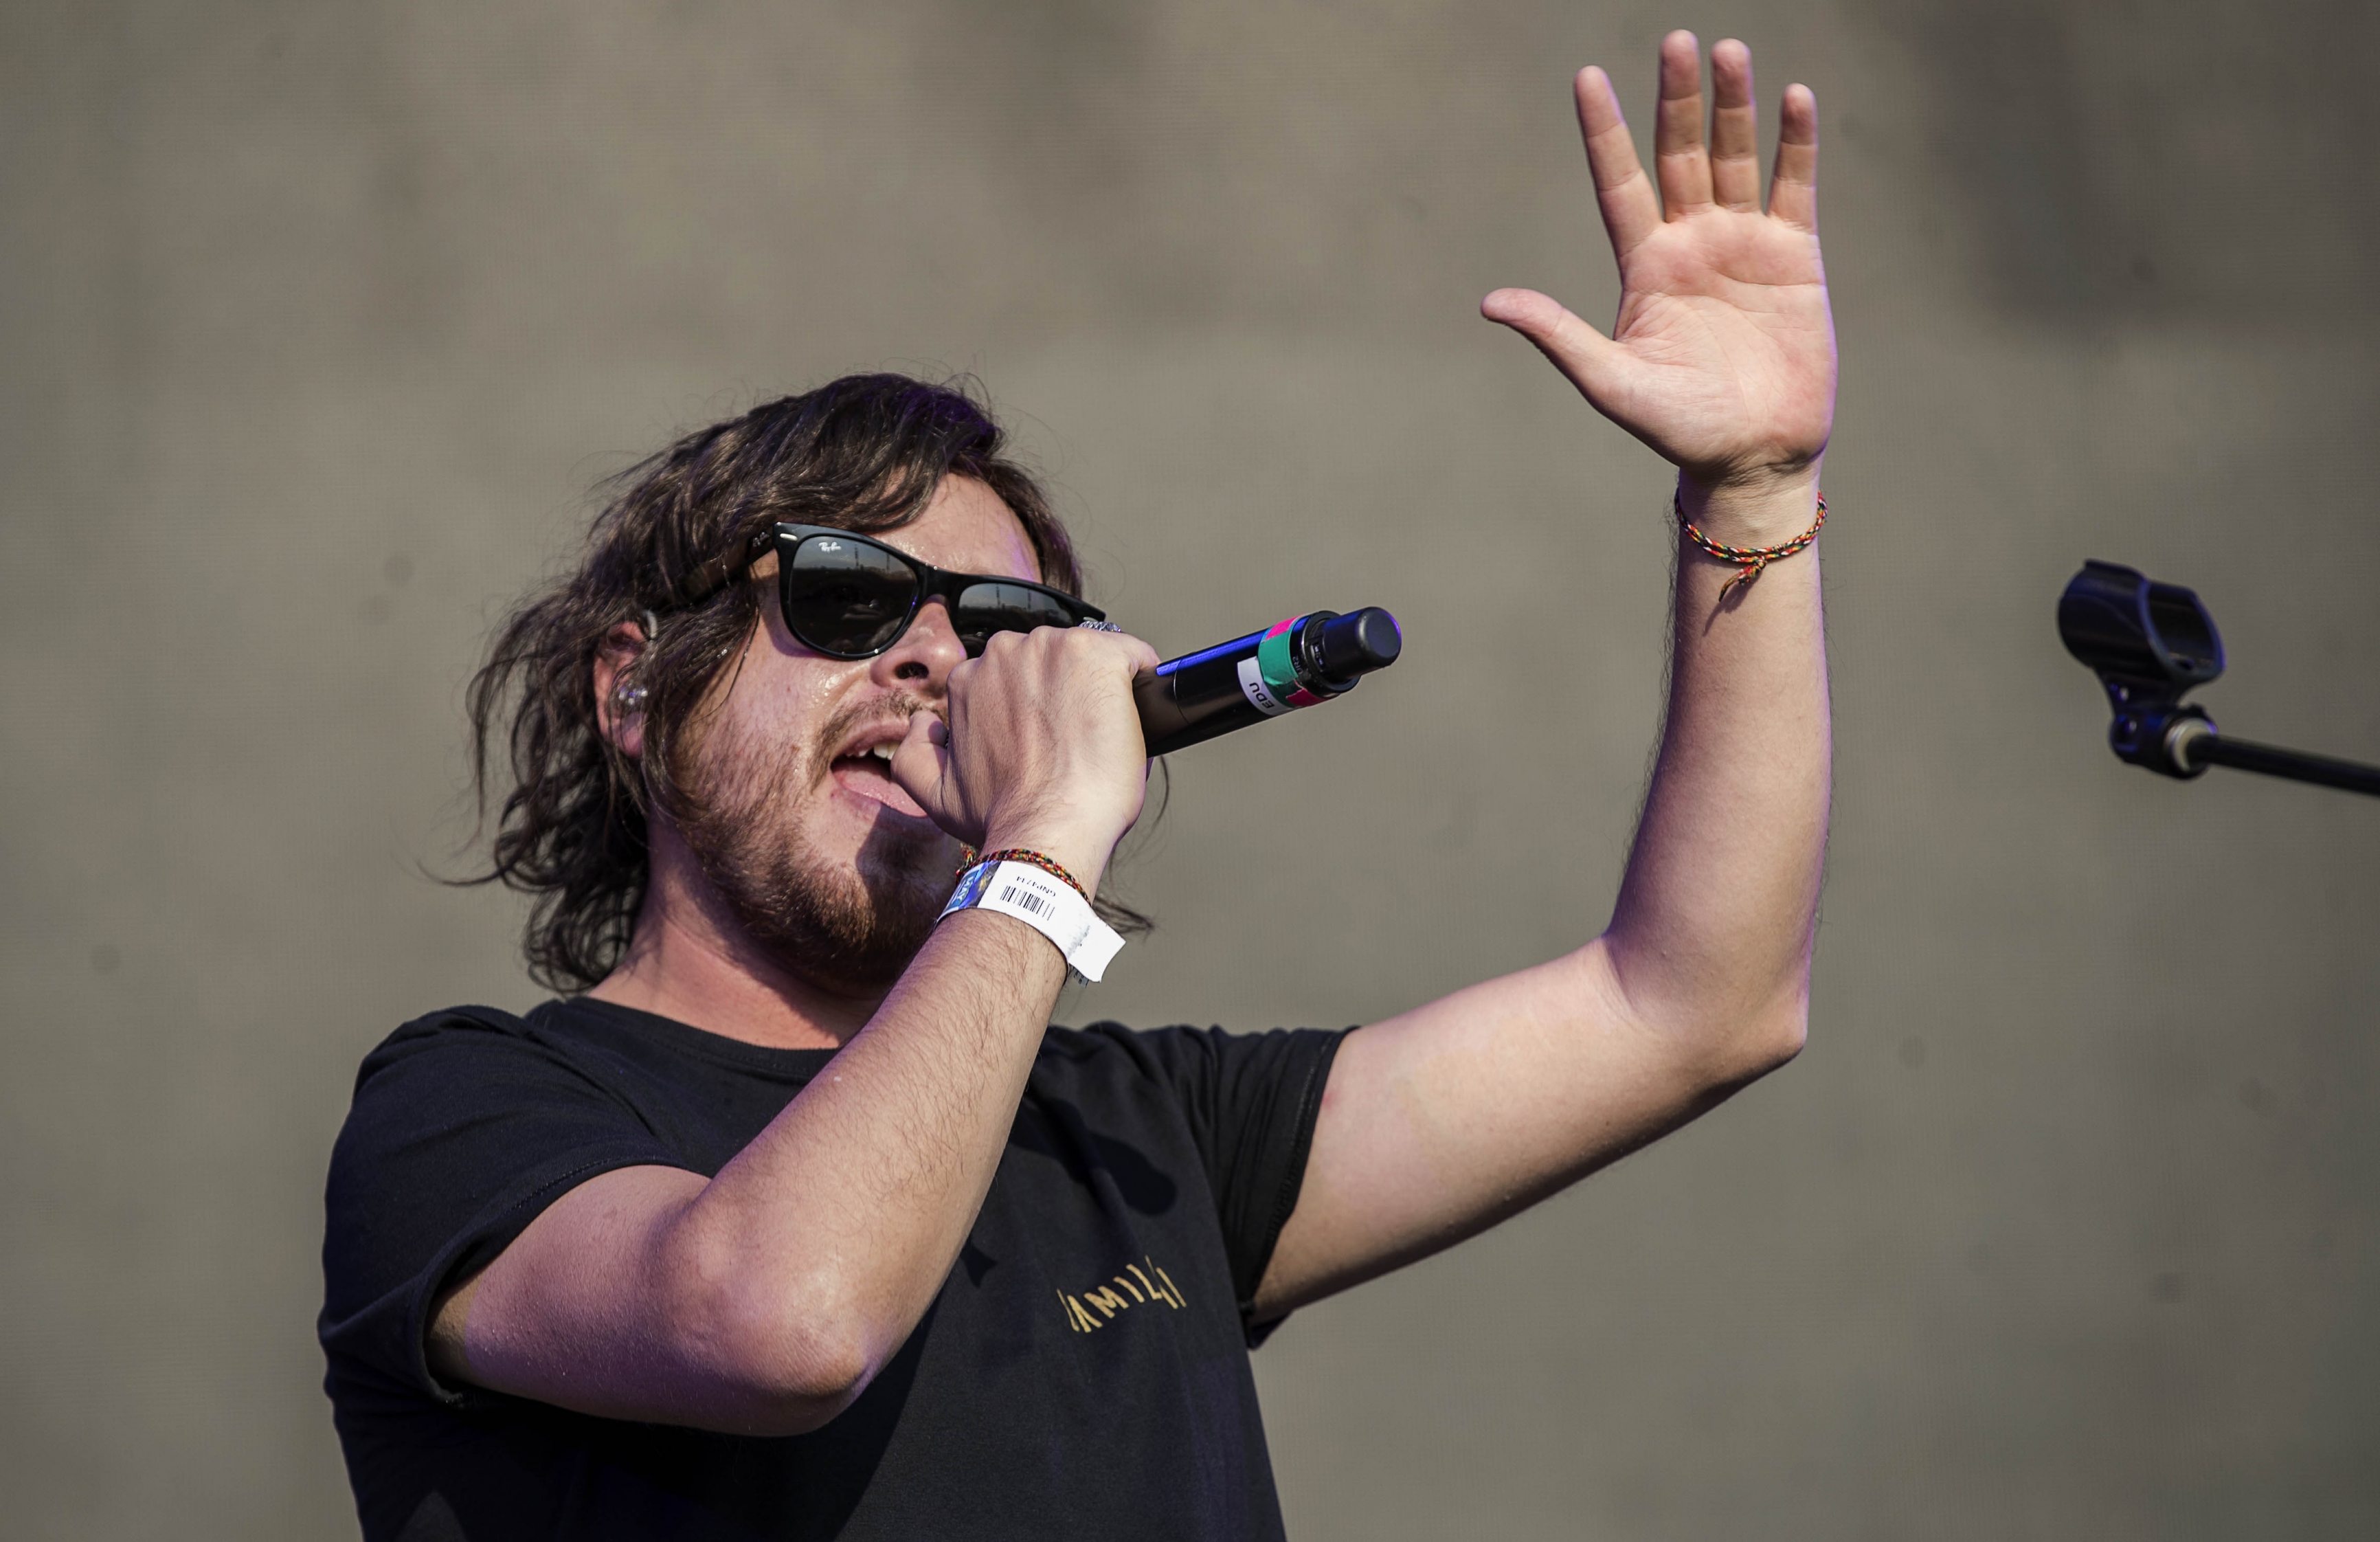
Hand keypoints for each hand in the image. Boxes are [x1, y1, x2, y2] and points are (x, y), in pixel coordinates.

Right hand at [889, 625, 1159, 892]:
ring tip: (1102, 738)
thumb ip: (914, 753)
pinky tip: (1136, 716)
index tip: (1050, 740)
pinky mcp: (1098, 656)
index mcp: (970, 678)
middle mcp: (1006, 651)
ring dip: (1101, 691)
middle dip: (1068, 694)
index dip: (1040, 710)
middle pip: (1054, 662)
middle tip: (1076, 743)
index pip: (1017, 677)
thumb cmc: (999, 820)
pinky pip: (1133, 657)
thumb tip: (922, 724)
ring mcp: (1053, 649)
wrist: (1047, 833)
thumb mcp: (934, 795)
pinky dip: (1142, 682)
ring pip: (1092, 659)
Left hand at [1484, 33, 1834, 534]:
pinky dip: (1794, 143)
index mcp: (1643, 265)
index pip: (1618, 182)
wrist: (1752, 456)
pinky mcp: (1794, 255)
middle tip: (1675, 39)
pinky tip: (1792, 97)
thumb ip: (1559, 335)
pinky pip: (1792, 186)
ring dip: (1732, 106)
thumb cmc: (1678, 426)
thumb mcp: (1611, 380)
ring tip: (1728, 51)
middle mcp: (1690, 242)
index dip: (1604, 131)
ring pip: (1734, 157)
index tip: (1587, 77)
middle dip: (1676, 99)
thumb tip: (1490, 303)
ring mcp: (1743, 243)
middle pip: (1678, 154)